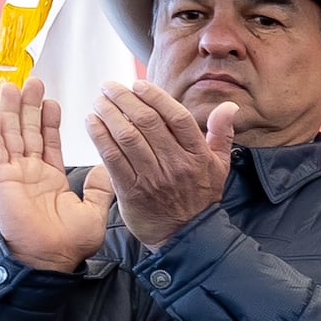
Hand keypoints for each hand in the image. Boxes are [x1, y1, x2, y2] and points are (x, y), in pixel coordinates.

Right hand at [0, 81, 113, 272]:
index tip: (52, 99)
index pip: (49, 141)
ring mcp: (14, 174)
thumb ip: (98, 188)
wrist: (51, 259)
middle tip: (32, 82)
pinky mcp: (1, 180)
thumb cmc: (69, 242)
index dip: (49, 120)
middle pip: (27, 131)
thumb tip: (105, 168)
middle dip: (29, 107)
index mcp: (51, 177)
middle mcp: (30, 172)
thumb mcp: (92, 211)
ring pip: (11, 135)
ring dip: (10, 111)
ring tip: (12, 86)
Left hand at [84, 83, 233, 251]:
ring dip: (108, 114)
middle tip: (109, 87)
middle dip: (125, 99)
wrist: (185, 236)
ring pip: (127, 137)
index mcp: (198, 156)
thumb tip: (229, 107)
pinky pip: (112, 158)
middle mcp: (176, 165)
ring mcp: (153, 178)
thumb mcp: (220, 166)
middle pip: (148, 122)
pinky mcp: (131, 190)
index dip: (156, 97)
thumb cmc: (200, 197)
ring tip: (98, 101)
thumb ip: (222, 134)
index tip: (139, 85)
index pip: (177, 118)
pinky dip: (99, 137)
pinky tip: (91, 122)